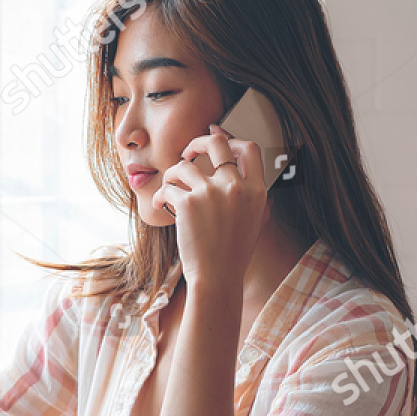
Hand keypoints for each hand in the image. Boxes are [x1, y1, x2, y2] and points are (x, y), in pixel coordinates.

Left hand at [150, 123, 269, 292]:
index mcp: (256, 190)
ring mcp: (211, 193)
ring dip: (171, 174)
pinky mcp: (188, 203)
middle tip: (187, 153)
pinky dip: (160, 195)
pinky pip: (167, 187)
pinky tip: (160, 205)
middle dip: (197, 143)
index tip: (216, 139)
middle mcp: (236, 187)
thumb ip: (250, 196)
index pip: (250, 148)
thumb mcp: (254, 221)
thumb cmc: (231, 254)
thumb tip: (240, 172)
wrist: (217, 277)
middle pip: (216, 144)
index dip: (231, 139)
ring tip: (169, 188)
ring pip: (184, 166)